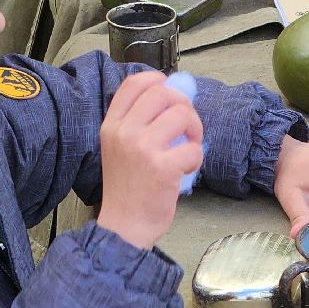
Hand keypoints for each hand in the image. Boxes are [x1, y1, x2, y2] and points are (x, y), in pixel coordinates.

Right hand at [96, 71, 204, 249]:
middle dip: (183, 105)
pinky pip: (193, 148)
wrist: (124, 227)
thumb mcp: (118, 147)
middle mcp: (124, 132)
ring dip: (195, 129)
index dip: (158, 80)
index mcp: (112, 125)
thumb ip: (137, 122)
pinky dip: (196, 157)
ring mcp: (142, 148)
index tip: (170, 92)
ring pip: (182, 114)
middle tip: (186, 126)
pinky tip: (186, 168)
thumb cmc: (127, 188)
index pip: (134, 83)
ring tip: (189, 145)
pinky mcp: (162, 168)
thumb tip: (174, 95)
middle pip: (163, 93)